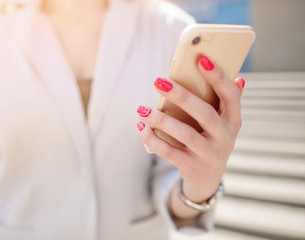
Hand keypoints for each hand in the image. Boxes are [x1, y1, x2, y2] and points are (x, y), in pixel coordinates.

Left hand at [137, 56, 244, 201]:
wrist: (207, 177)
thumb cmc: (211, 139)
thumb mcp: (223, 123)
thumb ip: (227, 102)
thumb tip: (239, 77)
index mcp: (233, 121)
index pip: (231, 96)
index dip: (218, 77)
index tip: (201, 58)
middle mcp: (225, 138)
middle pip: (204, 114)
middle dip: (181, 96)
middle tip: (158, 81)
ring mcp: (209, 154)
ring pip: (185, 134)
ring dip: (161, 120)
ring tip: (142, 109)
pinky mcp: (191, 166)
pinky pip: (170, 152)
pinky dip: (153, 139)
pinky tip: (141, 127)